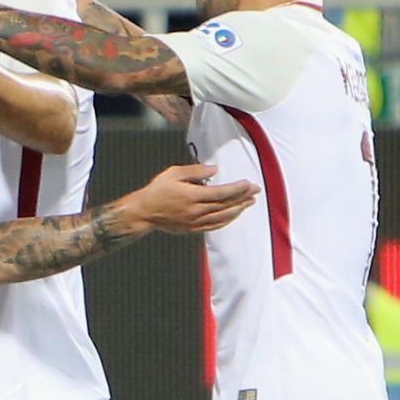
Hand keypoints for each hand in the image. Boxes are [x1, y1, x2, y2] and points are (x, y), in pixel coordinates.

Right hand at [124, 163, 258, 233]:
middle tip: (256, 191)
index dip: (238, 188)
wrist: (143, 212)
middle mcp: (196, 210)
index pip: (222, 192)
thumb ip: (195, 171)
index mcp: (192, 195)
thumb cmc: (157, 191)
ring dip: (239, 209)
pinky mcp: (193, 229)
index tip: (249, 183)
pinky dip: (227, 220)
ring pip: (223, 216)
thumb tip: (214, 170)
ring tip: (249, 203)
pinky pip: (215, 226)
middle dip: (243, 197)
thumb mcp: (173, 173)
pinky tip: (234, 215)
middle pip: (226, 204)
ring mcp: (195, 221)